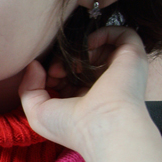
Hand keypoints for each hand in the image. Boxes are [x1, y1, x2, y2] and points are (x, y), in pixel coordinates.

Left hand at [21, 27, 161, 161]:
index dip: (54, 69)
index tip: (47, 77)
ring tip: (70, 65)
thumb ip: (27, 88)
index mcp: (87, 96)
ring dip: (79, 48)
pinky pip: (122, 33)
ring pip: (99, 45)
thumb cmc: (73, 127)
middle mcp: (105, 82)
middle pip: (82, 56)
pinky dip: (102, 34)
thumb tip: (34, 65)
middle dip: (63, 58)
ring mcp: (120, 69)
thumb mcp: (38, 112)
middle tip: (54, 71)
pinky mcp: (133, 56)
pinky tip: (87, 48)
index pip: (70, 72)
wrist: (104, 128)